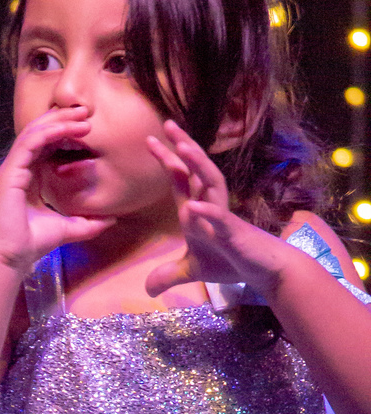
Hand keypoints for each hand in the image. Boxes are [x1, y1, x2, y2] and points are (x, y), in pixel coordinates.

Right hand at [0, 106, 115, 275]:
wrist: (10, 259)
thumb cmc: (31, 245)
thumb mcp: (68, 229)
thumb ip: (88, 223)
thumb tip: (112, 219)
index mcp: (29, 177)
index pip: (46, 144)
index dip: (65, 131)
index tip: (89, 126)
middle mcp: (18, 169)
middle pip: (39, 132)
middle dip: (63, 118)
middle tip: (87, 111)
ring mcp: (11, 169)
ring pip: (34, 132)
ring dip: (59, 121)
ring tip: (82, 116)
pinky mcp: (8, 173)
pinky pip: (29, 142)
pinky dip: (49, 132)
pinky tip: (68, 128)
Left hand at [145, 122, 288, 297]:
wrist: (265, 271)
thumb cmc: (232, 263)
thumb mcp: (193, 271)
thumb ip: (169, 275)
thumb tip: (147, 288)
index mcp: (199, 210)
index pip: (181, 179)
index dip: (167, 160)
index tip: (150, 140)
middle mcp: (212, 205)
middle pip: (197, 170)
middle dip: (183, 147)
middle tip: (167, 125)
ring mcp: (224, 217)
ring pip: (212, 184)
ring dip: (197, 166)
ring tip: (181, 147)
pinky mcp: (235, 234)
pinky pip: (220, 219)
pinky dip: (207, 212)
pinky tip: (191, 207)